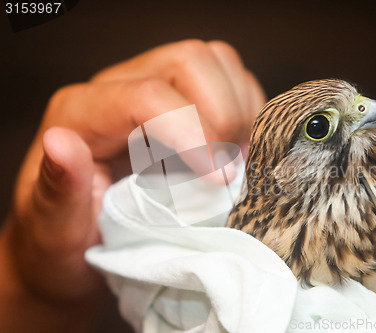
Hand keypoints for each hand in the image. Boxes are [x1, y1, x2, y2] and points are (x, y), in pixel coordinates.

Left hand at [0, 39, 265, 332]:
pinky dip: (249, 113)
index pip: (147, 97)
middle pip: (189, 61)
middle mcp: (119, 88)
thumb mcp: (55, 230)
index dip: (194, 132)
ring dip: (240, 111)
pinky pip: (230, 82)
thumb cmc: (67, 241)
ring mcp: (154, 89)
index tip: (220, 180)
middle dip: (223, 115)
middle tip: (227, 171)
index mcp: (81, 114)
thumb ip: (56, 190)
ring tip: (236, 161)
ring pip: (215, 62)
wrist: (80, 243)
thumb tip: (61, 142)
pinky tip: (239, 152)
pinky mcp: (181, 101)